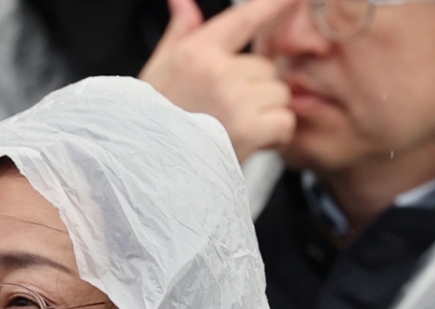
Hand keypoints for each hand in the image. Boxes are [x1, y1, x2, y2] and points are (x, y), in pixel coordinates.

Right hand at [140, 0, 299, 162]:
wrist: (150, 167)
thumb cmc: (156, 123)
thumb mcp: (160, 71)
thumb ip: (180, 32)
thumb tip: (182, 2)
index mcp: (197, 53)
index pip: (243, 18)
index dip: (272, 5)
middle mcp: (217, 72)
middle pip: (267, 68)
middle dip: (257, 91)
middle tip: (230, 114)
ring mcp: (234, 99)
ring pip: (279, 94)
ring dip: (267, 114)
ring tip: (238, 130)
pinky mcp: (247, 128)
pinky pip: (284, 121)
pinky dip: (275, 135)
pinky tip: (253, 142)